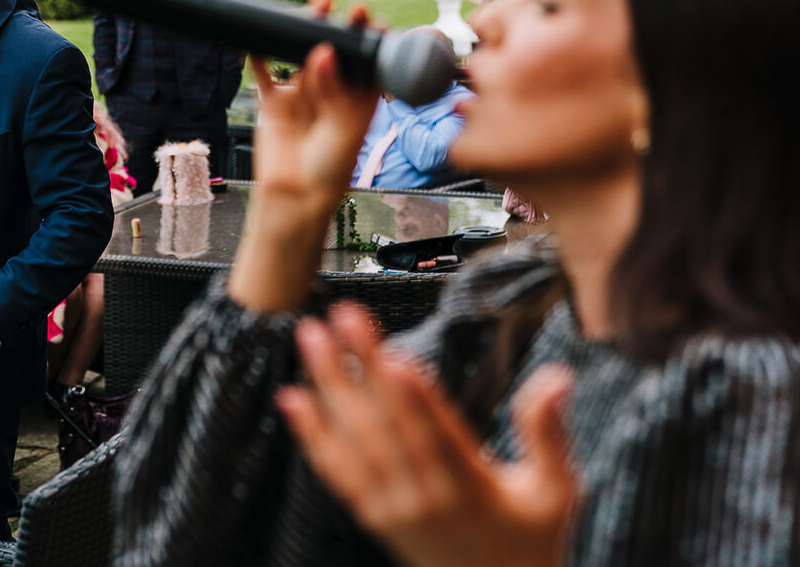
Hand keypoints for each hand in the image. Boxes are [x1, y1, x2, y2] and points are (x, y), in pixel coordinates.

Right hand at [249, 0, 376, 226]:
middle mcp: (332, 91)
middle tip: (332, 2)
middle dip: (334, 24)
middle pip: (333, 50)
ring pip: (302, 54)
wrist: (295, 198)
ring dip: (303, 30)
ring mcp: (302, 94)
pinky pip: (265, 73)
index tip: (366, 19)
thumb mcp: (343, 129)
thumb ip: (333, 90)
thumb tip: (322, 51)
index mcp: (358, 98)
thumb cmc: (330, 170)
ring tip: (311, 7)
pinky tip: (259, 36)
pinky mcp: (274, 102)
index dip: (365, 37)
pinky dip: (260, 54)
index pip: (364, 60)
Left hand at [277, 303, 576, 566]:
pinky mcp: (373, 514)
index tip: (391, 354)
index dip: (412, 396)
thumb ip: (548, 431)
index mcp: (470, 488)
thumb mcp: (556, 491)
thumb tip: (558, 374)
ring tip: (310, 336)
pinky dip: (312, 434)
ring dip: (328, 386)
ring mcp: (393, 507)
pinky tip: (291, 396)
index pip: (436, 433)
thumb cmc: (532, 537)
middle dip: (360, 366)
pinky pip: (336, 471)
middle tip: (341, 315)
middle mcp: (425, 497)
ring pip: (353, 441)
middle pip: (386, 424)